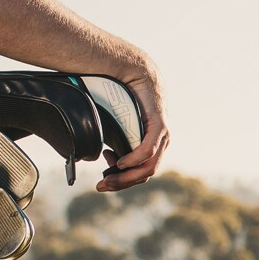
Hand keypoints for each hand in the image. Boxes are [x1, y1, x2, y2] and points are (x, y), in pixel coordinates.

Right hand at [96, 66, 168, 191]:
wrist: (134, 72)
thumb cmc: (124, 98)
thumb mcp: (115, 126)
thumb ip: (112, 142)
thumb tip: (97, 156)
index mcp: (150, 145)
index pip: (139, 173)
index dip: (120, 182)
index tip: (101, 183)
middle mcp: (159, 144)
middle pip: (143, 175)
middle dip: (120, 184)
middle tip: (100, 187)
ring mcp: (162, 137)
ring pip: (148, 168)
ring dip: (127, 177)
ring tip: (108, 178)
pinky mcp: (160, 127)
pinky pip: (148, 150)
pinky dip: (134, 160)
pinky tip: (120, 163)